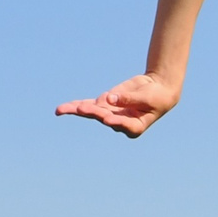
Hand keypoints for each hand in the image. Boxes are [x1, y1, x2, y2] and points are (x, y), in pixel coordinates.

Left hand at [57, 73, 179, 138]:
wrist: (156, 90)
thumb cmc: (156, 97)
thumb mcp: (147, 97)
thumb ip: (129, 98)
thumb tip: (109, 98)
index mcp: (134, 127)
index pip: (123, 124)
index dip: (115, 122)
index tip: (107, 119)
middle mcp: (119, 123)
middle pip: (103, 117)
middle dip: (92, 112)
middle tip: (80, 108)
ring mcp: (110, 114)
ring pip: (91, 112)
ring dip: (76, 110)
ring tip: (60, 110)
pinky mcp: (104, 105)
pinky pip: (88, 105)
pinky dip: (76, 105)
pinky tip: (62, 109)